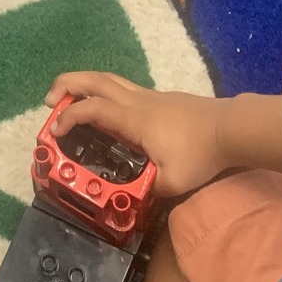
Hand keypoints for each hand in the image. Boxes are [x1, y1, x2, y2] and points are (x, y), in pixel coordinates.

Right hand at [46, 74, 228, 196]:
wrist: (231, 128)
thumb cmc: (200, 153)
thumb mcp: (173, 182)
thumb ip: (149, 192)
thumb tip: (132, 203)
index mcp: (134, 120)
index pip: (93, 109)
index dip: (69, 117)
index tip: (55, 131)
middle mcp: (136, 101)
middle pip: (95, 80)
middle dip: (67, 85)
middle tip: (49, 101)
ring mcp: (148, 96)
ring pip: (108, 78)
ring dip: (83, 83)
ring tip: (69, 97)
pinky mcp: (158, 98)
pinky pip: (121, 87)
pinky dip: (102, 90)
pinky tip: (105, 108)